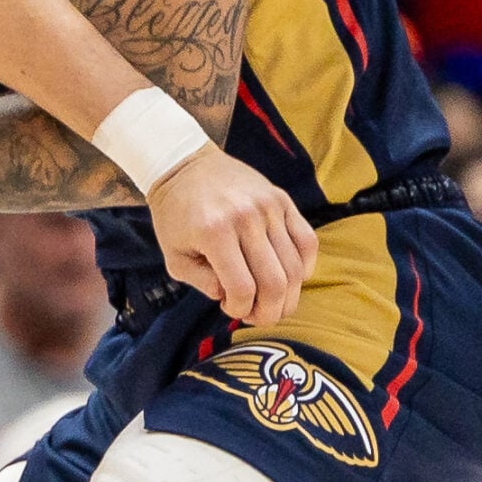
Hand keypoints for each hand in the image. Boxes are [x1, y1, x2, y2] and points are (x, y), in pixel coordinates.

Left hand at [146, 146, 314, 325]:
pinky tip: (290, 278)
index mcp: (214, 232)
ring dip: (288, 295)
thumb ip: (203, 283)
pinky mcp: (283, 199)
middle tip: (258, 316)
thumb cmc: (175, 216)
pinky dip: (304, 267)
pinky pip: (308, 241)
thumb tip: (233, 299)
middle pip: (275, 282)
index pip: (243, 288)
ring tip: (273, 302)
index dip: (241, 309)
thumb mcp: (174, 256)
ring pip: (295, 267)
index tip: (231, 309)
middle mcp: (246, 218)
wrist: (184, 165)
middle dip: (270, 311)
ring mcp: (269, 207)